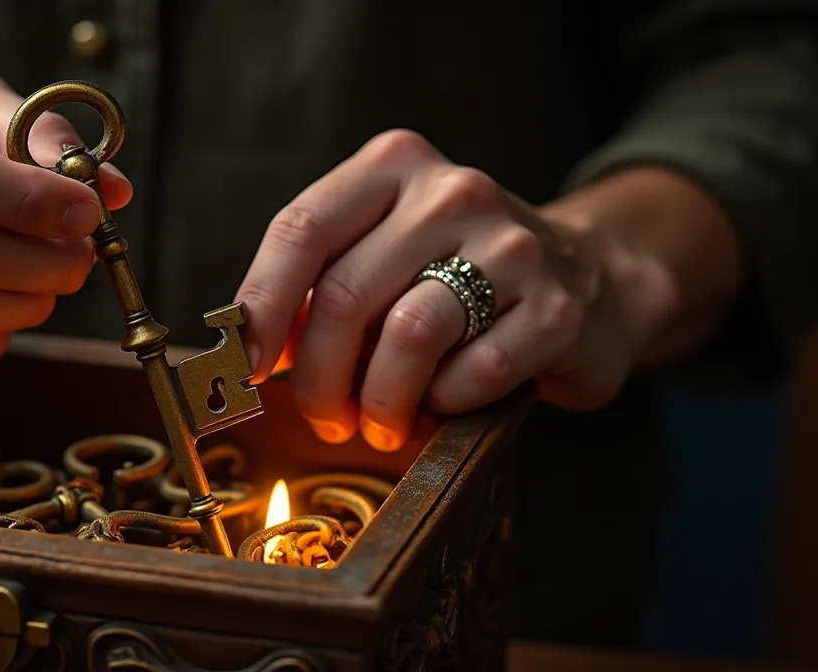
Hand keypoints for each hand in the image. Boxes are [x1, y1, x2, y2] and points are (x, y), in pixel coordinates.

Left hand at [235, 130, 676, 449]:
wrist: (592, 278)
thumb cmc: (454, 274)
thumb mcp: (382, 251)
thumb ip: (317, 283)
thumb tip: (246, 349)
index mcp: (394, 165)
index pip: (300, 229)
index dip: (259, 305)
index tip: (244, 367)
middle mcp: (452, 191)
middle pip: (344, 294)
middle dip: (318, 377)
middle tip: (324, 416)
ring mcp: (511, 245)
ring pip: (406, 337)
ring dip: (379, 400)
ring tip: (379, 422)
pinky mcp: (556, 307)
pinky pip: (472, 374)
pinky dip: (443, 405)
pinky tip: (444, 402)